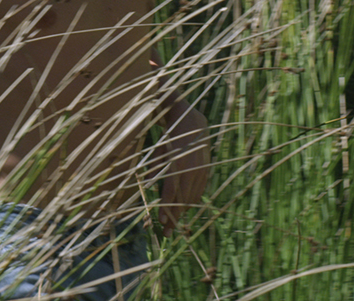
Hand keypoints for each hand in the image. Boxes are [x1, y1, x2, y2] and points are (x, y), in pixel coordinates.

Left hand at [156, 105, 209, 231]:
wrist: (192, 122)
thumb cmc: (170, 135)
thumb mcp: (159, 148)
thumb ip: (154, 165)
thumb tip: (147, 181)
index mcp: (177, 164)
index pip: (171, 192)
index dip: (166, 208)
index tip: (160, 221)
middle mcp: (191, 170)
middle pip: (182, 200)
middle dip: (174, 218)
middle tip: (166, 232)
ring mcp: (201, 171)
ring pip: (192, 199)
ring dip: (182, 212)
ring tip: (174, 224)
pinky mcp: (206, 171)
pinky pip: (199, 192)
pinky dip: (191, 202)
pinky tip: (184, 209)